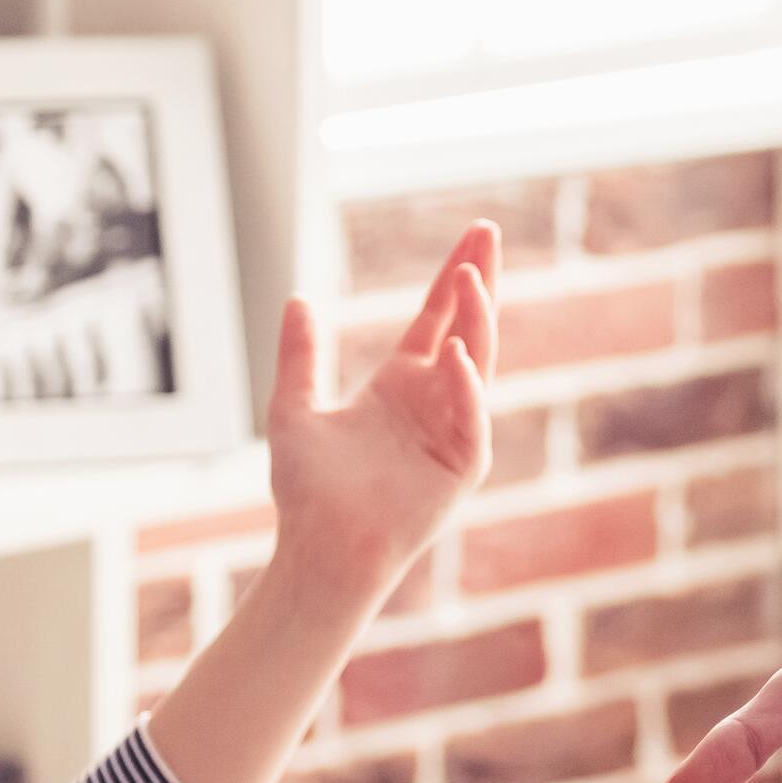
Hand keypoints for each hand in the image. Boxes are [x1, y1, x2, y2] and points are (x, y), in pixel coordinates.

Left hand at [267, 222, 499, 610]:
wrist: (321, 550)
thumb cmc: (308, 492)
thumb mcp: (294, 409)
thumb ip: (301, 356)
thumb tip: (298, 299)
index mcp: (401, 384)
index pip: (437, 317)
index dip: (455, 276)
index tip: (475, 232)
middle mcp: (435, 400)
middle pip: (468, 326)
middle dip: (479, 280)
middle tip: (487, 232)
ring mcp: (454, 430)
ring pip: (476, 362)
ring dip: (475, 320)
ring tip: (469, 278)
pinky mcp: (462, 465)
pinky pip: (470, 418)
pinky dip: (465, 386)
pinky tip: (455, 354)